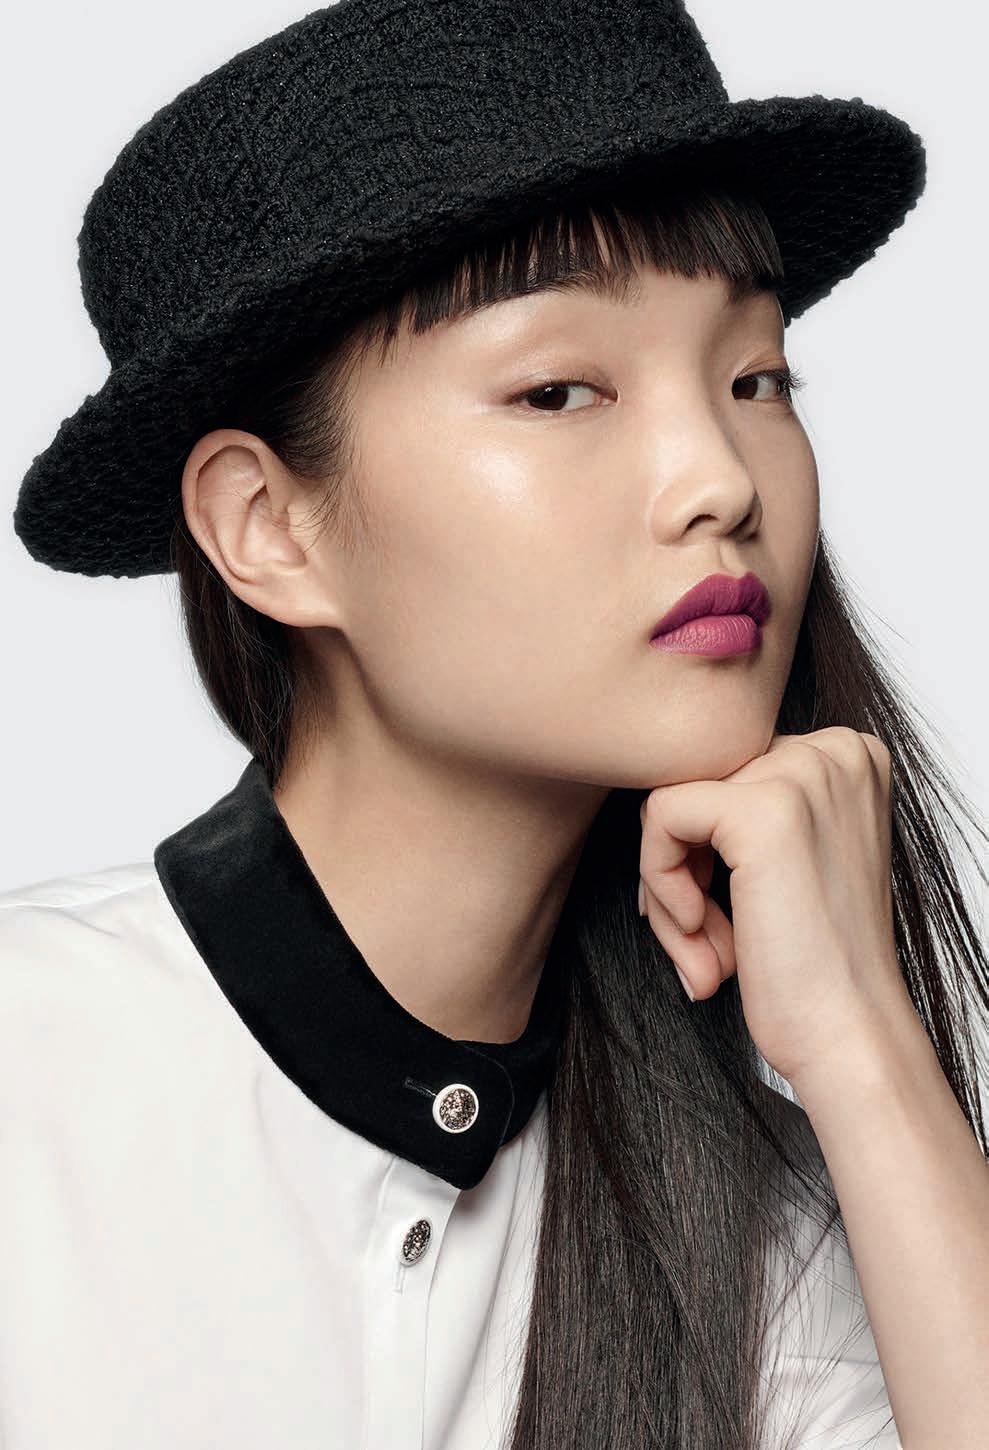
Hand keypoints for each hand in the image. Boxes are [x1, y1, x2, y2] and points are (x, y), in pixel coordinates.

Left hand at [638, 727, 913, 1084]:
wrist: (851, 1035)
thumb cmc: (818, 965)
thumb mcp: (791, 859)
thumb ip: (742, 811)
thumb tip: (655, 790)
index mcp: (848, 756)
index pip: (727, 770)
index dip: (705, 846)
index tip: (715, 914)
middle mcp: (834, 751)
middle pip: (697, 782)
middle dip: (682, 868)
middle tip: (706, 942)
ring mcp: (802, 774)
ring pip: (672, 802)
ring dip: (669, 887)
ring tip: (706, 953)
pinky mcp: (761, 810)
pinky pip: (660, 817)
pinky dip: (660, 881)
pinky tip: (702, 933)